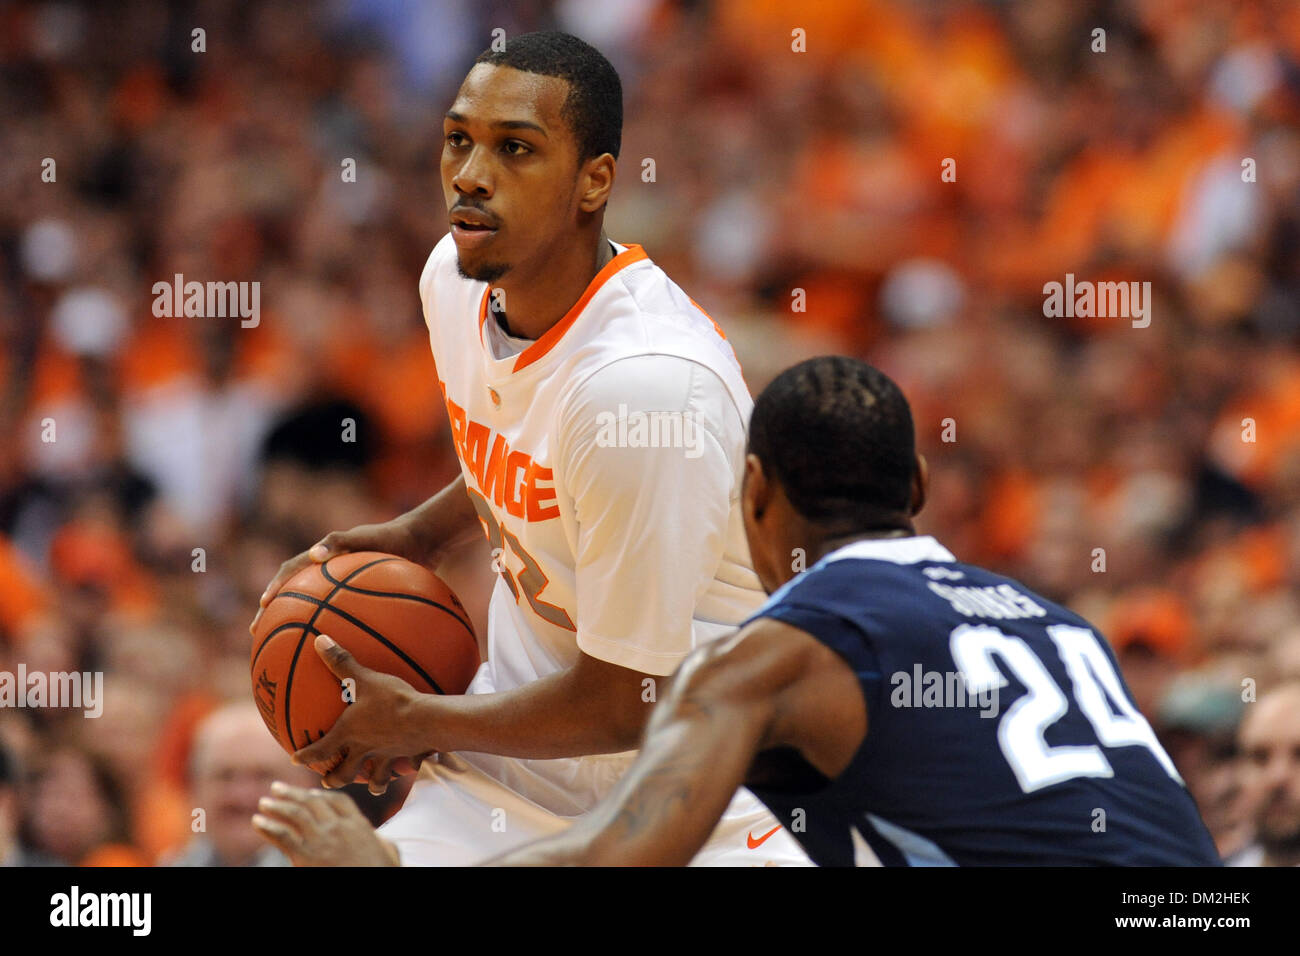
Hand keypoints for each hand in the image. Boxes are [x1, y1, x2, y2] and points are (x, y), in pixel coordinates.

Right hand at [250, 517, 431, 636]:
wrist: (422, 542)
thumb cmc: (392, 537)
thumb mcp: (366, 537)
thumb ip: (340, 542)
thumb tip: (314, 555)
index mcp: (323, 559)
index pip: (290, 573)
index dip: (274, 589)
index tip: (262, 607)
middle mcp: (328, 573)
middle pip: (296, 594)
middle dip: (276, 612)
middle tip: (259, 633)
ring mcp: (344, 586)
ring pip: (316, 608)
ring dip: (300, 625)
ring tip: (290, 650)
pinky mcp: (361, 598)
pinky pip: (344, 617)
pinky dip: (338, 633)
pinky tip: (340, 653)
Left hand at [253, 782, 399, 865]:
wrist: (372, 885)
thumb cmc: (381, 872)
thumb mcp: (390, 853)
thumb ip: (383, 842)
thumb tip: (382, 841)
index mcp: (359, 824)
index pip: (338, 800)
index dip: (322, 795)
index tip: (310, 794)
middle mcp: (339, 827)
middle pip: (313, 802)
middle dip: (293, 793)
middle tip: (276, 788)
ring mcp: (322, 840)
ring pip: (296, 814)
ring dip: (277, 806)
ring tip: (264, 803)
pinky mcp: (306, 856)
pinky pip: (283, 835)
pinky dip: (268, 827)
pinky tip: (257, 821)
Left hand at [292, 635, 438, 792]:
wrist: (428, 720)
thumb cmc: (393, 700)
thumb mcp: (365, 678)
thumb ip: (342, 662)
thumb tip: (319, 640)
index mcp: (348, 734)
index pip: (321, 750)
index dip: (306, 756)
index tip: (294, 760)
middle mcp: (364, 750)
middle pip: (345, 774)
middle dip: (335, 779)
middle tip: (328, 782)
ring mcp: (387, 756)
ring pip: (375, 779)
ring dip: (371, 783)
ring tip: (371, 786)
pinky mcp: (407, 757)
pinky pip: (405, 768)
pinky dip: (404, 770)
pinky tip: (410, 767)